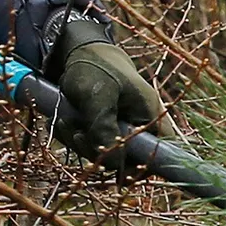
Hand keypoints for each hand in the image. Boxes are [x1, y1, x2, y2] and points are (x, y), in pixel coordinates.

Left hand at [46, 16, 165, 158]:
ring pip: (105, 155)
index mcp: (150, 116)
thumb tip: (110, 161)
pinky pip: (91, 147)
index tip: (119, 171)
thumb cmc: (96, 68)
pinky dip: (75, 139)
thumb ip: (103, 126)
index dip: (142, 167)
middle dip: (98, 152)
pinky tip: (65, 122)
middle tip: (77, 136)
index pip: (160, 152)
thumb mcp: (97, 95)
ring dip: (82, 144)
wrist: (81, 53)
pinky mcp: (104, 131)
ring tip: (67, 122)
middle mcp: (140, 127)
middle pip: (127, 160)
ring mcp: (121, 130)